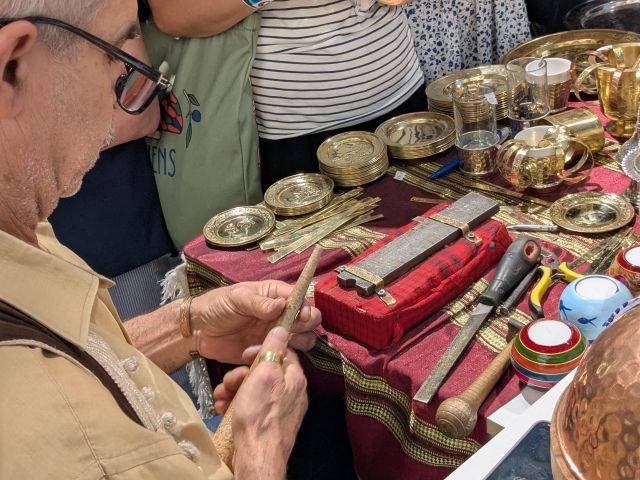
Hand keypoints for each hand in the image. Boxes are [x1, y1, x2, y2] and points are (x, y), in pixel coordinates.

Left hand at [191, 280, 320, 363]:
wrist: (200, 330)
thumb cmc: (218, 306)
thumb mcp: (236, 298)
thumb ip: (258, 302)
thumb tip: (281, 305)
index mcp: (275, 295)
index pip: (300, 298)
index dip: (304, 307)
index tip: (299, 316)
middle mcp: (282, 314)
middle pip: (310, 319)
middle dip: (304, 325)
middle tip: (289, 331)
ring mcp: (277, 333)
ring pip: (305, 338)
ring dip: (297, 342)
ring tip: (275, 343)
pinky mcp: (270, 351)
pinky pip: (287, 356)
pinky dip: (279, 356)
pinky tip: (260, 354)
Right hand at [230, 327, 307, 477]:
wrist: (257, 456)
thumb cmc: (260, 414)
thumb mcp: (264, 373)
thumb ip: (273, 349)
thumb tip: (282, 328)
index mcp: (295, 378)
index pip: (281, 352)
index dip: (261, 350)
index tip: (244, 354)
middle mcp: (292, 393)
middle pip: (265, 373)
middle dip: (241, 374)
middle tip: (228, 382)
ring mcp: (281, 410)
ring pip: (255, 391)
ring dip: (234, 390)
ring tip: (221, 397)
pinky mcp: (269, 425)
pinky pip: (252, 408)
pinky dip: (237, 406)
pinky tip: (223, 409)